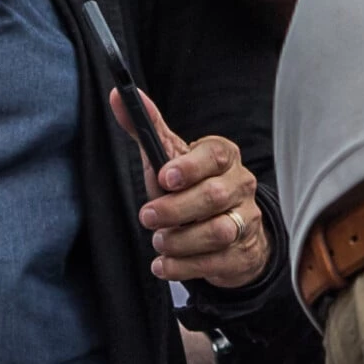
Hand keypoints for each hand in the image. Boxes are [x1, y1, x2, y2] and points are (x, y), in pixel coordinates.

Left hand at [119, 89, 269, 288]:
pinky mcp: (243, 253)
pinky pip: (216, 262)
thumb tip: (118, 97)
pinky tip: (164, 265)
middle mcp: (240, 185)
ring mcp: (246, 221)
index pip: (214, 155)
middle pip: (214, 196)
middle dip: (177, 209)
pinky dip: (185, 267)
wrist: (231, 228)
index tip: (164, 177)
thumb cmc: (193, 184)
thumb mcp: (171, 156)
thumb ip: (146, 129)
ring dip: (182, 240)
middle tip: (148, 216)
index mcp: (224, 157)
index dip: (190, 166)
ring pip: (219, 232)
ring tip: (158, 242)